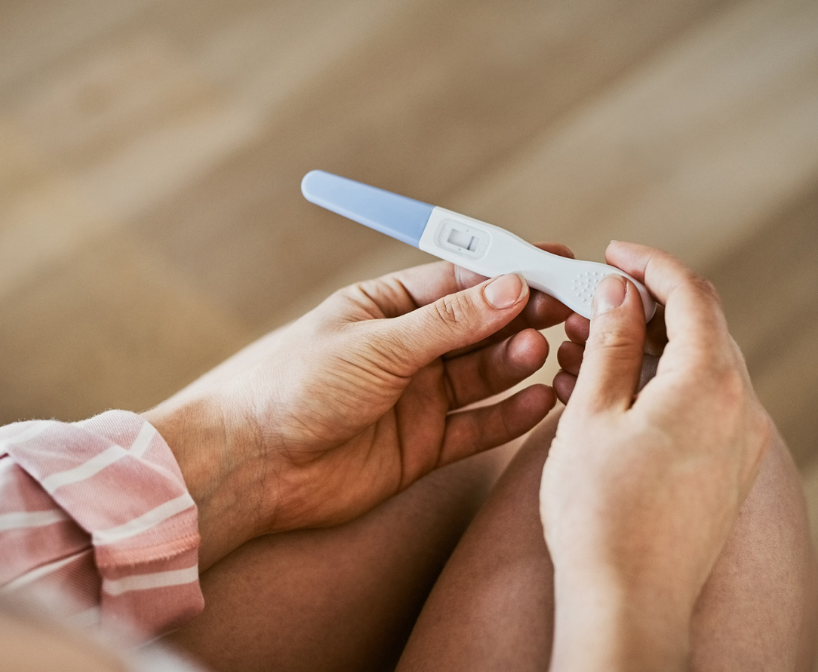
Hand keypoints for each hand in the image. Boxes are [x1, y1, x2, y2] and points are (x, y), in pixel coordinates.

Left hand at [144, 245, 574, 568]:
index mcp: (386, 307)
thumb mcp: (374, 344)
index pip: (460, 280)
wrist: (252, 464)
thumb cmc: (294, 386)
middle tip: (565, 311)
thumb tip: (509, 287)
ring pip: (484, 376)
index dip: (509, 273)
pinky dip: (510, 416)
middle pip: (480, 327)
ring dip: (517, 362)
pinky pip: (478, 428)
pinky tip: (541, 401)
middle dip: (523, 317)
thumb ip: (447, 323)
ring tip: (542, 351)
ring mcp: (416, 399)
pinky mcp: (422, 448)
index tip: (557, 267)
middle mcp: (406, 350)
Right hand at [539, 242, 774, 670]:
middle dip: (640, 309)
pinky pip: (696, 406)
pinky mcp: (726, 471)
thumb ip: (609, 342)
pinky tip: (604, 398)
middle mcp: (739, 407)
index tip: (612, 254)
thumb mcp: (591, 412)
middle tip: (584, 308)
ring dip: (643, 350)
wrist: (628, 600)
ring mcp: (738, 442)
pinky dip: (655, 388)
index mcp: (709, 382)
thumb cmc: (601, 512)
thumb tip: (616, 292)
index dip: (649, 263)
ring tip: (580, 354)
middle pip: (698, 328)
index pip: (691, 293)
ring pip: (695, 369)